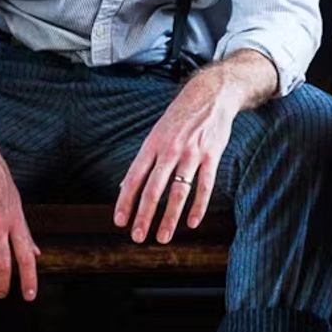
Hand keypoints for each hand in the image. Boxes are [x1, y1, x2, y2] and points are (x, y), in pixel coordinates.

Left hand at [114, 67, 239, 243]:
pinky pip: (205, 186)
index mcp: (152, 145)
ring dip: (169, 217)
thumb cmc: (180, 118)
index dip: (125, 201)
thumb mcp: (157, 133)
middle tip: (137, 237)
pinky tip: (192, 223)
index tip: (120, 221)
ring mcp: (191, 153)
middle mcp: (169, 150)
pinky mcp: (211, 155)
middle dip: (144, 216)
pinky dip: (198, 206)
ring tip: (163, 236)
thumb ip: (143, 161)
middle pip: (153, 189)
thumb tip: (124, 187)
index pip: (134, 178)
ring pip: (178, 192)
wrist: (210, 95)